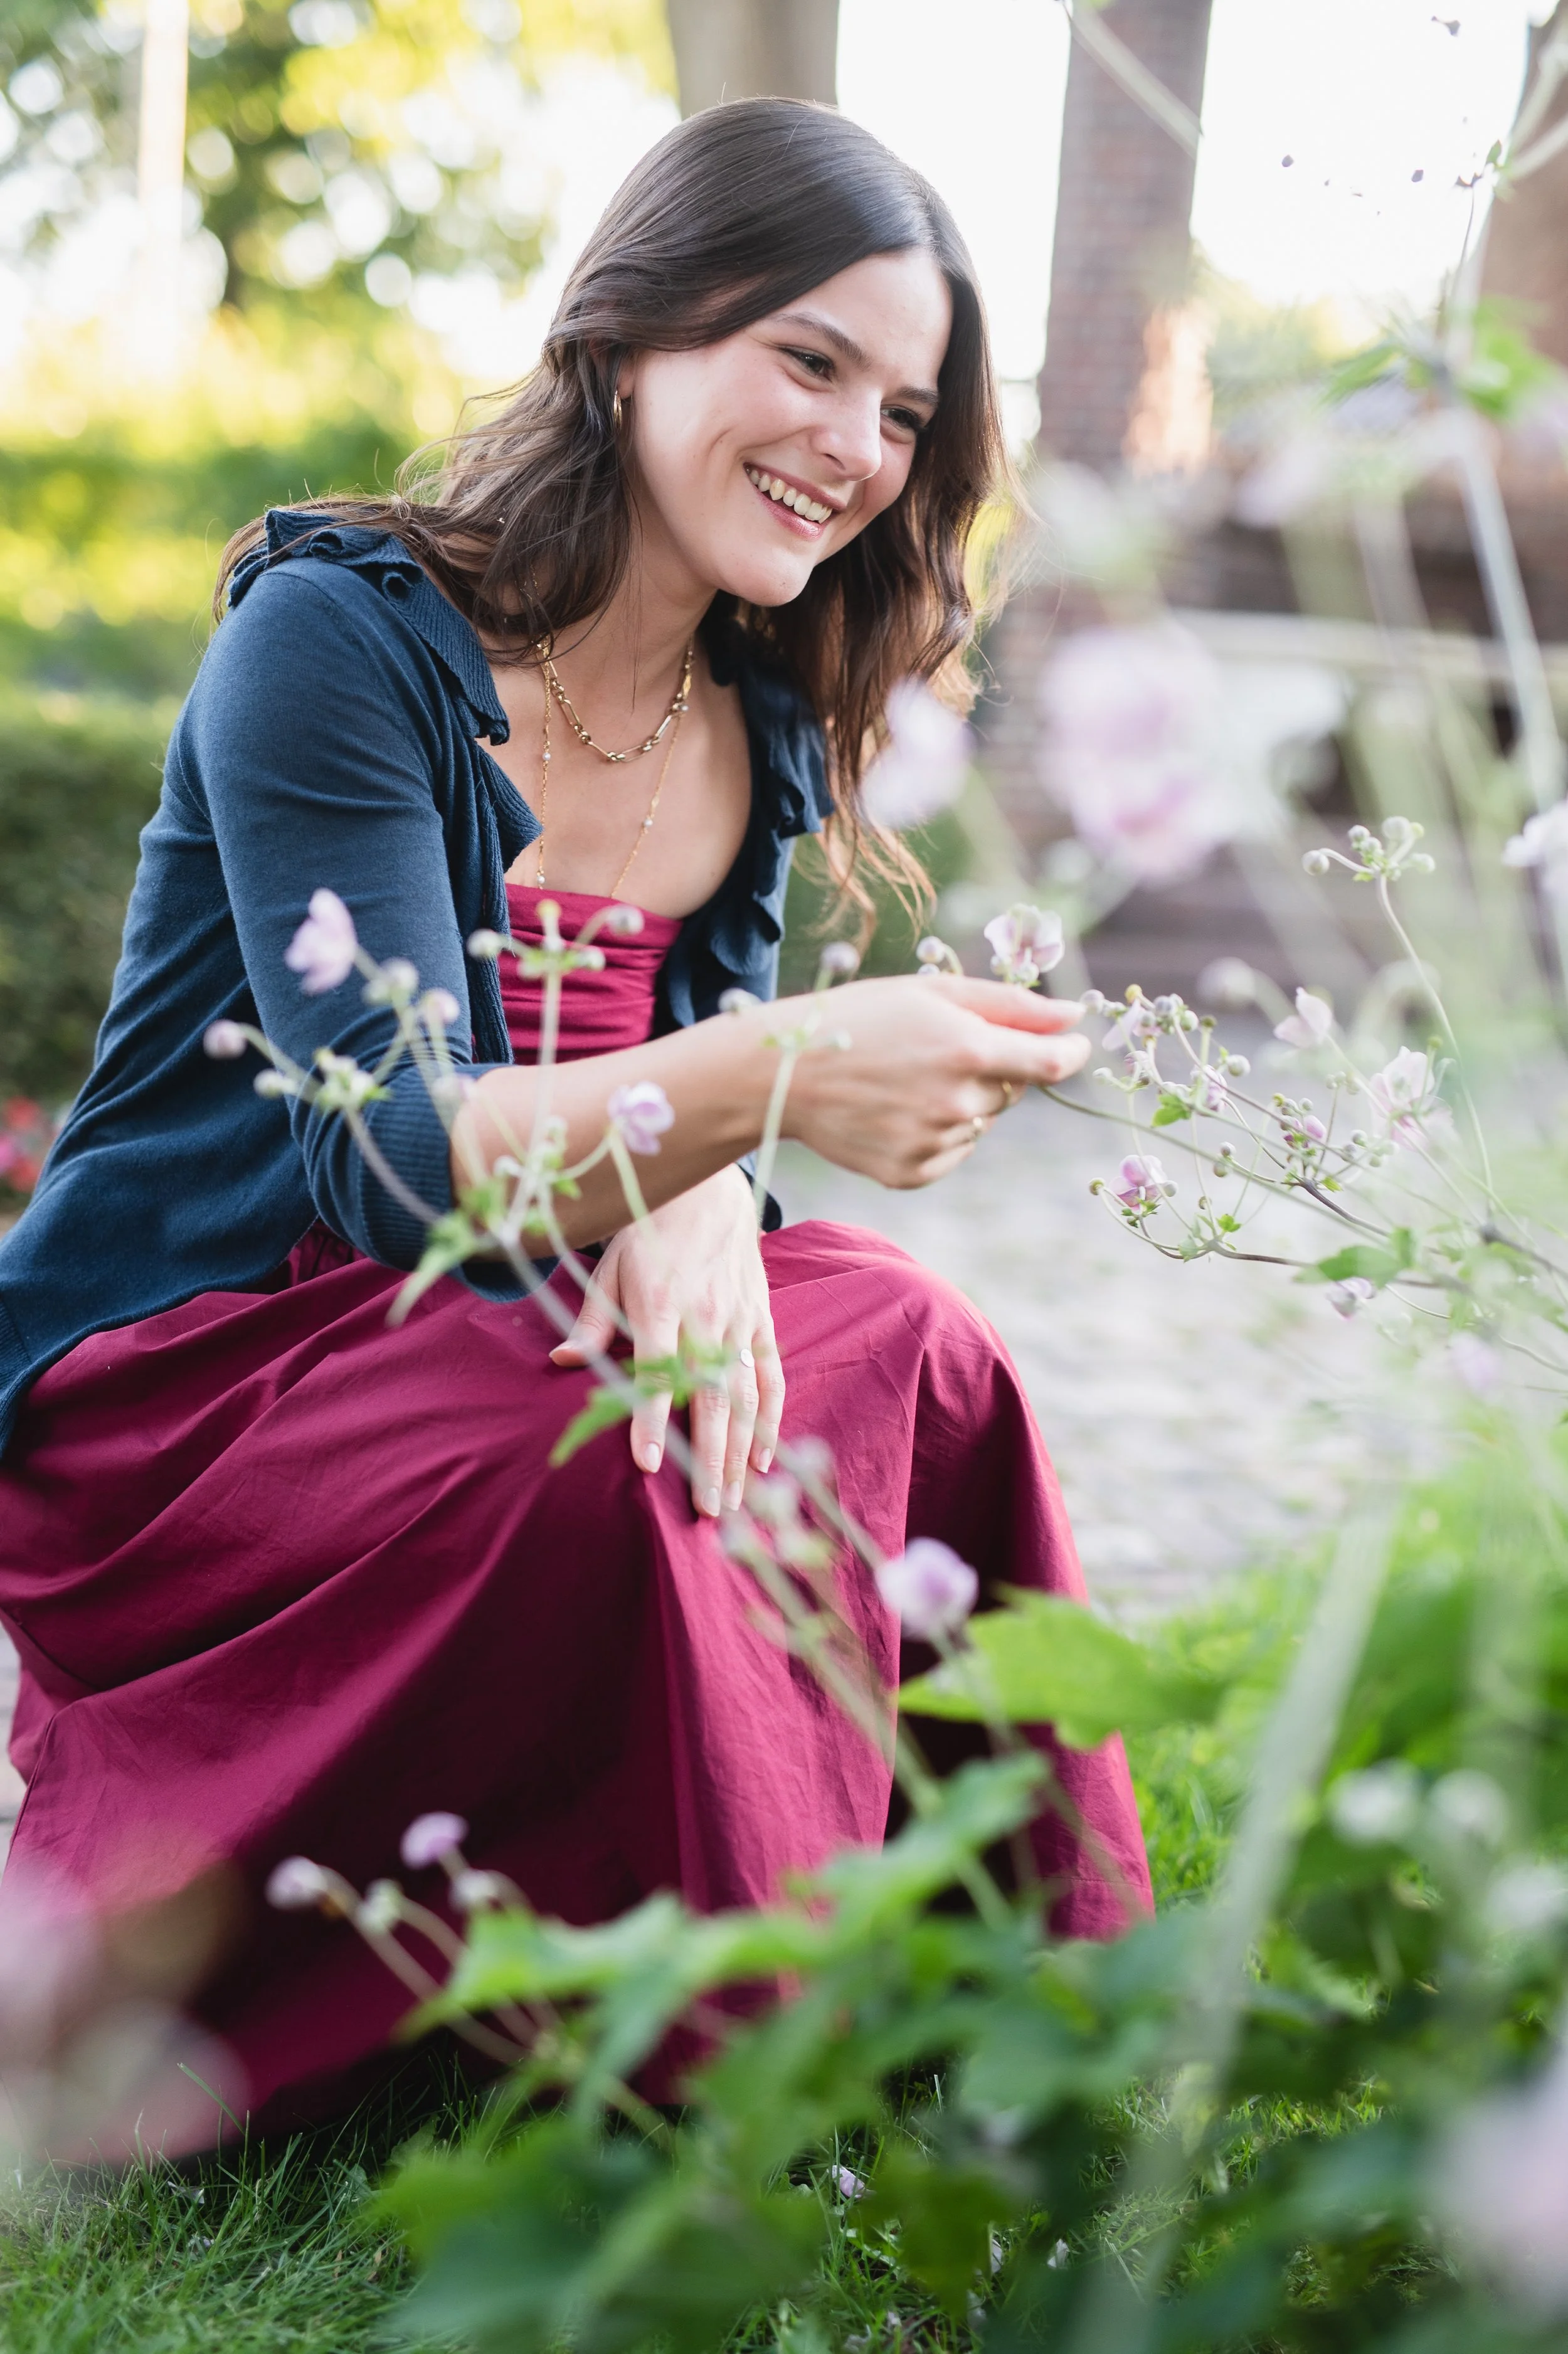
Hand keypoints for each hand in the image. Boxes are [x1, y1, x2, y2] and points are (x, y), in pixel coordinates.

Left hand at [549, 1166, 781, 1517]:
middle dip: (711, 1460)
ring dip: (742, 1454)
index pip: (656, 1375)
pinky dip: (772, 1419)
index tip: (648, 1466)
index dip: (651, 1421)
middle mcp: (705, 1319)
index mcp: (659, 1307)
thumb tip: (561, 1365)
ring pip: (745, 1398)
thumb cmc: (648, 1236)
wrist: (707, 1192)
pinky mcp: (762, 1321)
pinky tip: (766, 1458)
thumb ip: (591, 1324)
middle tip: (708, 1514)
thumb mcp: (610, 1271)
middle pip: (710, 1401)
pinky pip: (771, 1377)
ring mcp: (740, 1323)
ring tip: (736, 1502)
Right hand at [780, 972, 1089, 1187]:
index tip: (1069, 1045)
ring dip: (963, 1102)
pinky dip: (938, 1133)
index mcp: (969, 1049)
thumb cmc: (862, 1018)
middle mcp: (958, 1102)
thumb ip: (1012, 1005)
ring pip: (982, 1122)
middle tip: (939, 1052)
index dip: (1068, 1052)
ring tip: (907, 1081)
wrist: (782, 1073)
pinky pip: (954, 1151)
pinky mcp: (913, 1172)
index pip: (1054, 1062)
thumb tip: (1075, 1018)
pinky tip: (897, 1111)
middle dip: (993, 1070)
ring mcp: (935, 1142)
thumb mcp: (934, 993)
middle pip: (1014, 1092)